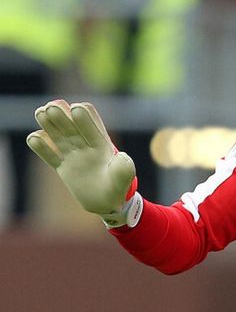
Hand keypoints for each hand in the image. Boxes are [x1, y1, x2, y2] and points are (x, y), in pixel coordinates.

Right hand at [26, 100, 140, 226]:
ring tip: (40, 112)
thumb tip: (121, 156)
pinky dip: (41, 147)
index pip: (92, 125)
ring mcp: (73, 157)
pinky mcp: (64, 169)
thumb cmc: (119, 187)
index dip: (84, 117)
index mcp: (102, 145)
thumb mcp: (125, 178)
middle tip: (51, 107)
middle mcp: (86, 147)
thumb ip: (124, 168)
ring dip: (49, 125)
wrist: (108, 204)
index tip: (76, 110)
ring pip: (59, 137)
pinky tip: (33, 138)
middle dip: (62, 116)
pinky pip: (50, 156)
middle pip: (72, 127)